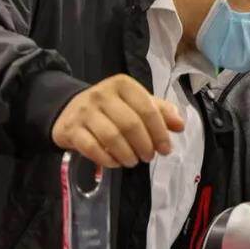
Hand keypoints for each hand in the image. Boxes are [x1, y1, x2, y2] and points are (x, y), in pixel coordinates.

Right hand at [52, 74, 184, 167]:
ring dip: (127, 154)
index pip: (147, 108)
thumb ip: (160, 112)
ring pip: (111, 137)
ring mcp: (84, 111)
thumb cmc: (112, 108)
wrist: (70, 110)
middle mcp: (102, 94)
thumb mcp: (137, 103)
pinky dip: (107, 159)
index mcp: (123, 85)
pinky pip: (92, 148)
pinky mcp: (71, 129)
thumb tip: (180, 125)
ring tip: (133, 161)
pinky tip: (115, 163)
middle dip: (145, 145)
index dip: (160, 132)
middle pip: (131, 124)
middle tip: (149, 157)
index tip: (165, 149)